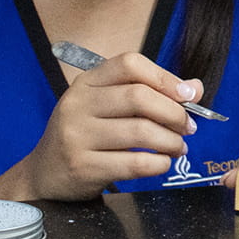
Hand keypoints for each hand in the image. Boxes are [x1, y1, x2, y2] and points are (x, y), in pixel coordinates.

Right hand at [0, 52, 201, 200]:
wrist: (44, 174)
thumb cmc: (85, 134)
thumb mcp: (108, 105)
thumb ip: (149, 93)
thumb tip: (195, 89)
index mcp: (86, 82)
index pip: (130, 64)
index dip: (165, 78)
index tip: (188, 95)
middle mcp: (78, 104)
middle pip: (138, 97)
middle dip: (173, 113)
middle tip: (188, 127)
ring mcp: (77, 136)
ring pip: (140, 132)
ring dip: (170, 141)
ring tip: (179, 147)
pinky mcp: (82, 167)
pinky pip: (133, 164)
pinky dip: (158, 164)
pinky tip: (163, 163)